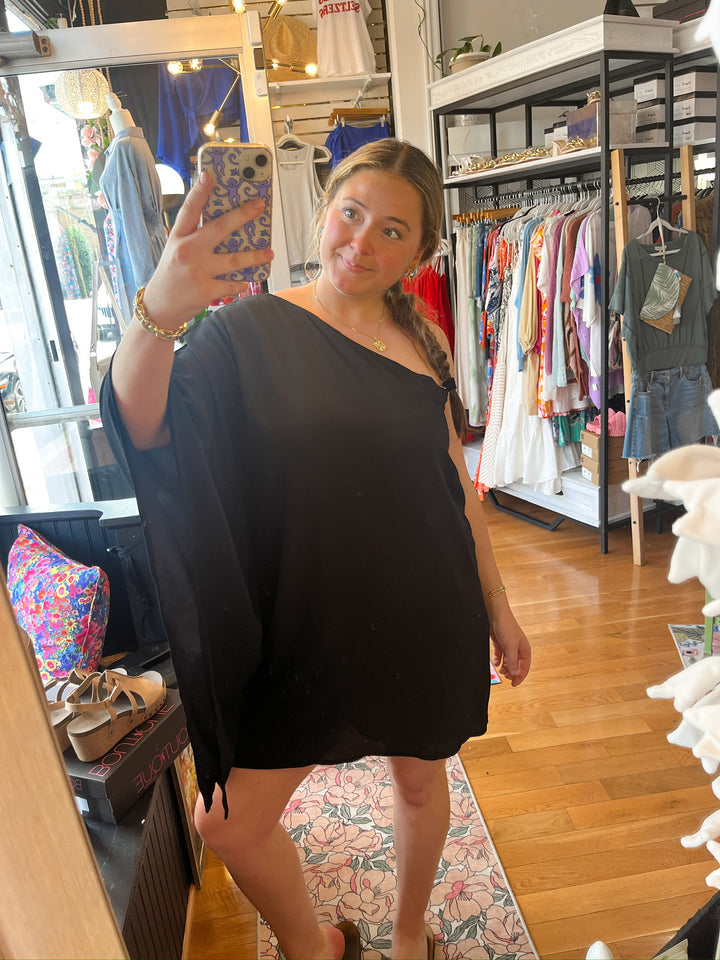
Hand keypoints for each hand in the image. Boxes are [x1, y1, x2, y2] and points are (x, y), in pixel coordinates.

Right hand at [141, 171, 273, 329]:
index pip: (189, 210)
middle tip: (259, 206)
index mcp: (178, 237)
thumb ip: (194, 237)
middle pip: (219, 228)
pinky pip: (232, 283)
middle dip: (242, 215)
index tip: (209, 176)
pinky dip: (241, 282)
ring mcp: (197, 271)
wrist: (159, 307)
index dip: (199, 191)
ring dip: (255, 255)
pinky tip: (247, 280)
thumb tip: (226, 225)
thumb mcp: (175, 250)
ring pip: (233, 259)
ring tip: (269, 252)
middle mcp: (187, 251)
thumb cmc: (171, 275)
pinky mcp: (206, 290)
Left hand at [490, 610, 530, 686]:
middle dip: (512, 673)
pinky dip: (498, 660)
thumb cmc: (507, 628)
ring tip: (501, 671)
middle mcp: (518, 649)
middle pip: (517, 666)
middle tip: (505, 677)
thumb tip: (515, 675)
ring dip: (505, 668)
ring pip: (508, 662)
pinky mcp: (500, 644)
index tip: (514, 684)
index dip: (520, 677)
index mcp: (525, 650)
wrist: (496, 615)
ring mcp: (509, 647)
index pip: (525, 667)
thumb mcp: (510, 647)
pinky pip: (500, 656)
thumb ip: (513, 662)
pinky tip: (495, 663)